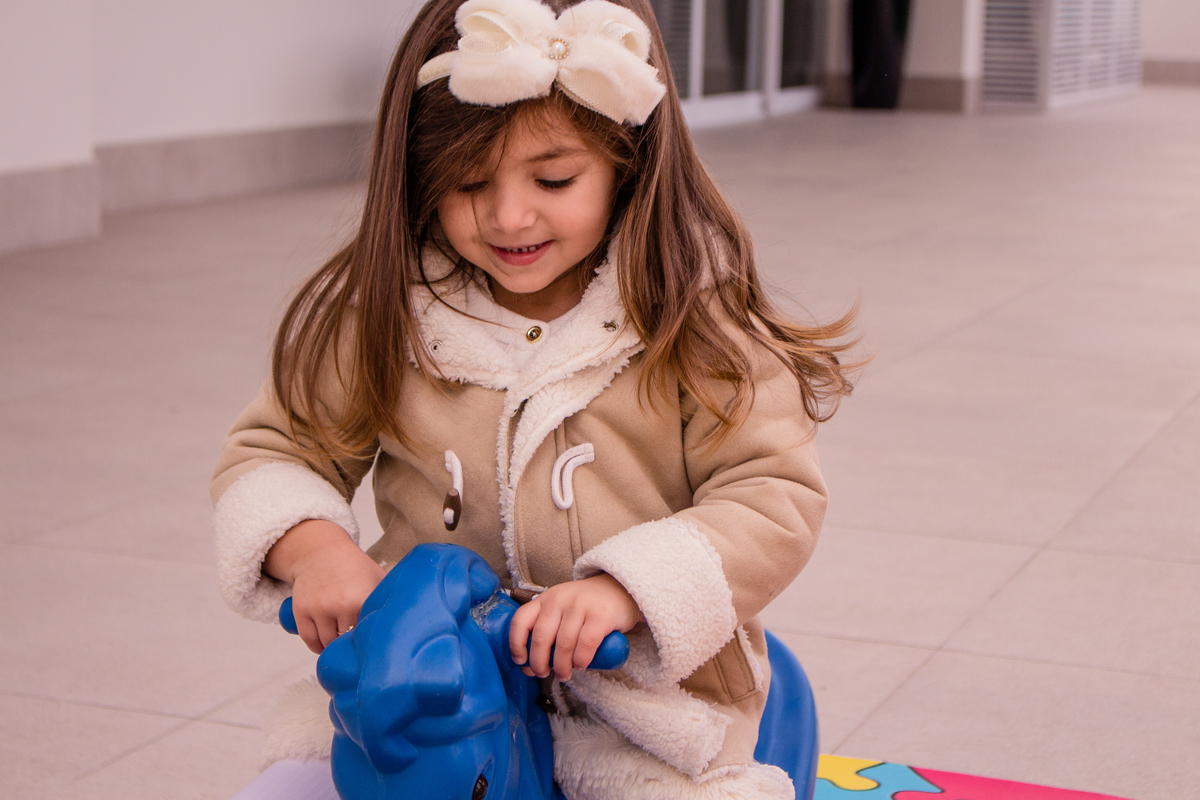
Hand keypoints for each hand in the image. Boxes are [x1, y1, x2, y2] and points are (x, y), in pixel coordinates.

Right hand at [263, 519, 384, 653]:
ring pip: (327, 643)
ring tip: (343, 646)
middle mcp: (339, 604)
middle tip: (360, 646)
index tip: (377, 645)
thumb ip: (391, 598)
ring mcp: (318, 608)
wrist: (321, 552)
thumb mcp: (378, 578)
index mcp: (362, 597)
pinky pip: (309, 640)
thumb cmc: (354, 567)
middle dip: (354, 644)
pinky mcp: (301, 611)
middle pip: (348, 641)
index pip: (369, 632)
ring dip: (334, 648)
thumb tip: (413, 619)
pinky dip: (317, 647)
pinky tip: (325, 646)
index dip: (373, 641)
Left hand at [508, 573, 641, 681]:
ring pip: (563, 644)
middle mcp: (560, 599)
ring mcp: (580, 605)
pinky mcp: (601, 615)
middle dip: (539, 663)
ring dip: (561, 667)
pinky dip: (581, 659)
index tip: (521, 662)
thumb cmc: (586, 607)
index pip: (521, 620)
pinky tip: (580, 665)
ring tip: (564, 674)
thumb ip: (547, 629)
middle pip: (541, 637)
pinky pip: (586, 643)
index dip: (516, 644)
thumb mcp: (561, 609)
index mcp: (545, 599)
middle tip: (543, 674)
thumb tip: (529, 665)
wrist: (619, 589)